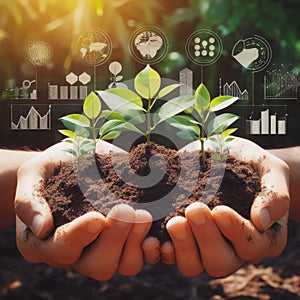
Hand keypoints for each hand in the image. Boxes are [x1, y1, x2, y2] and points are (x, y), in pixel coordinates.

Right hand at [15, 140, 152, 279]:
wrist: (71, 164)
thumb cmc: (50, 170)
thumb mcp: (32, 175)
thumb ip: (29, 200)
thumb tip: (44, 228)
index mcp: (47, 242)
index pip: (62, 249)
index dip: (80, 236)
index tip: (96, 217)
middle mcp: (78, 253)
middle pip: (98, 265)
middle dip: (115, 239)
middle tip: (127, 210)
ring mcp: (105, 248)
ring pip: (125, 264)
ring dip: (137, 240)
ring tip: (144, 213)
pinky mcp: (126, 239)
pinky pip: (144, 251)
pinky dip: (154, 241)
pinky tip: (161, 221)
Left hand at [161, 137, 289, 276]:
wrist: (229, 158)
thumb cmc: (254, 166)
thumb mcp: (272, 172)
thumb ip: (275, 195)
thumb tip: (261, 220)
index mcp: (259, 237)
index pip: (250, 246)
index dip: (235, 232)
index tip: (220, 209)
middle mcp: (232, 249)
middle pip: (219, 262)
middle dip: (205, 238)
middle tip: (194, 210)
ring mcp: (204, 246)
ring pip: (192, 264)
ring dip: (180, 246)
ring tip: (173, 222)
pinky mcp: (183, 239)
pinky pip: (170, 255)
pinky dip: (159, 250)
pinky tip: (152, 236)